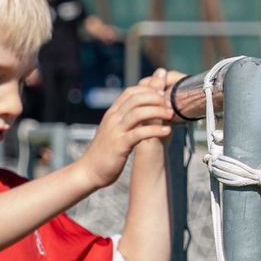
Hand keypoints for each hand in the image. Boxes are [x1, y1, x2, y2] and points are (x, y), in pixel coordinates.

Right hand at [80, 71, 178, 187]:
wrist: (89, 171)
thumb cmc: (105, 152)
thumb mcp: (114, 131)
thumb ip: (125, 119)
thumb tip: (139, 111)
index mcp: (112, 113)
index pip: (130, 92)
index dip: (148, 89)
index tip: (162, 94)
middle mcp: (113, 118)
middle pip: (136, 99)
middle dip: (156, 98)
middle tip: (170, 103)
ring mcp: (116, 131)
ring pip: (138, 113)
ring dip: (158, 111)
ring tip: (171, 114)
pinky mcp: (120, 145)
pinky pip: (140, 133)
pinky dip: (155, 130)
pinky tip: (167, 131)